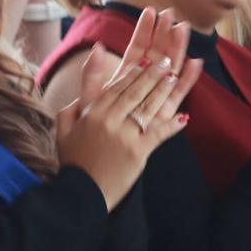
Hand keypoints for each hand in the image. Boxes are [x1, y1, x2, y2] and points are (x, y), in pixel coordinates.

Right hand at [57, 8, 201, 209]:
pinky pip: (158, 134)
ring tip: (174, 76)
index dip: (134, 71)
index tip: (147, 58)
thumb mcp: (67, 124)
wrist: (81, 192)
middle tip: (166, 59)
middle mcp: (110, 120)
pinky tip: (184, 117)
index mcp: (93, 113)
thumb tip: (91, 64)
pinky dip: (171, 126)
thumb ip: (78, 97)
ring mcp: (125, 136)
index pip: (117, 86)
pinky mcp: (138, 153)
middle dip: (152, 73)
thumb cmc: (74, 158)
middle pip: (135, 91)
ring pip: (148, 107)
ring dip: (163, 90)